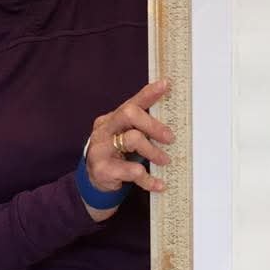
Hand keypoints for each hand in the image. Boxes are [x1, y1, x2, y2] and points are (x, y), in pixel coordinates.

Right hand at [83, 80, 172, 215]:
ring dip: (153, 151)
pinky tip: (159, 184)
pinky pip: (132, 171)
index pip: (132, 102)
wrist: (96, 179)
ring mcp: (101, 148)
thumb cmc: (118, 153)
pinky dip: (149, 179)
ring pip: (132, 139)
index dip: (149, 93)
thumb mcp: (128, 136)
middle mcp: (105, 129)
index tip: (166, 85)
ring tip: (165, 161)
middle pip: (130, 114)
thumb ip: (143, 127)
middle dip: (154, 125)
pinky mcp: (103, 169)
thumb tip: (173, 122)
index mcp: (113, 118)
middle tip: (170, 138)